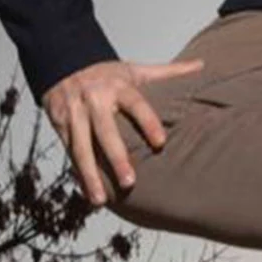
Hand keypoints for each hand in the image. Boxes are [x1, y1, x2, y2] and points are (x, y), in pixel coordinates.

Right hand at [41, 56, 203, 206]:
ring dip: (90, 175)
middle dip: (116, 157)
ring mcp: (75, 113)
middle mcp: (95, 100)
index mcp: (118, 86)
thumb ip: (168, 72)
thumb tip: (202, 64)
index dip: (148, 122)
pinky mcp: (60, 124)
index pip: (136, 104)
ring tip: (101, 200)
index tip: (160, 143)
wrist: (63, 61)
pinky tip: (86, 192)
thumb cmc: (107, 73)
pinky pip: (69, 152)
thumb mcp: (136, 69)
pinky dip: (77, 173)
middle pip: (105, 131)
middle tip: (130, 182)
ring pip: (81, 147)